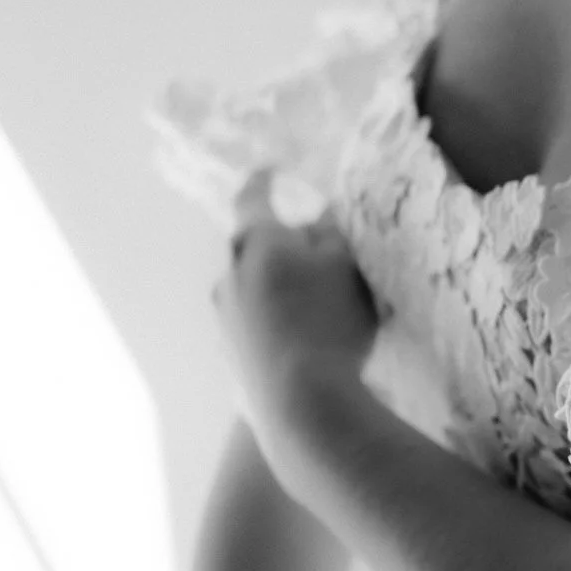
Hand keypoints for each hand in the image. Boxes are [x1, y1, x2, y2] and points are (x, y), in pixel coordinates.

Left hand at [214, 170, 378, 446]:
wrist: (300, 400)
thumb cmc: (327, 319)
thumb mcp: (346, 265)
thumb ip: (331, 236)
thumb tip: (319, 219)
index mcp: (254, 241)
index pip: (253, 197)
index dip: (265, 181)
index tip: (272, 171)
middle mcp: (228, 274)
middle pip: (255, 245)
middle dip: (283, 243)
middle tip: (317, 249)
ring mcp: (225, 316)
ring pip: (254, 285)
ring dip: (280, 284)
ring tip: (318, 301)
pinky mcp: (232, 353)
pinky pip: (256, 320)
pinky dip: (277, 317)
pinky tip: (307, 337)